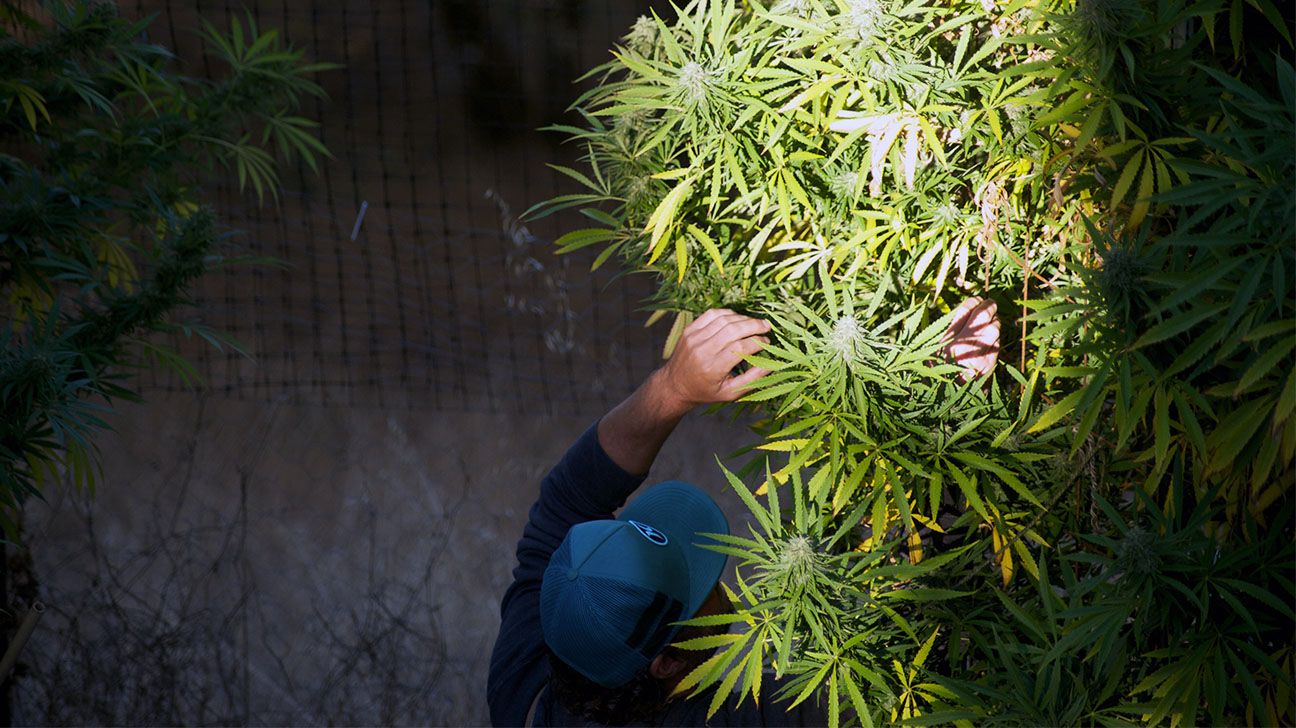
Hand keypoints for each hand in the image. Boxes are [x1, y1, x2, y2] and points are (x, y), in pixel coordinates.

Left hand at [657, 309, 771, 409]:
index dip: (757, 343)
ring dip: (742, 318)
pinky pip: (711, 314)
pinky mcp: (689, 330)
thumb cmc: (706, 391)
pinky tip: (737, 318)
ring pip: (723, 319)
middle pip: (732, 330)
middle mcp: (702, 350)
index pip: (739, 348)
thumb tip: (771, 364)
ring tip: (755, 323)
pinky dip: (727, 314)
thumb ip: (751, 379)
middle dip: (753, 325)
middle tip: (767, 326)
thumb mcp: (730, 393)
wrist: (675, 385)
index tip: (767, 343)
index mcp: (712, 368)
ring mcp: (694, 338)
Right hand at [942, 297, 999, 381]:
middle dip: (988, 306)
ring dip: (994, 321)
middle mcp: (967, 345)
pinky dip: (995, 337)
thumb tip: (963, 313)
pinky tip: (991, 338)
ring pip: (995, 328)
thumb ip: (948, 333)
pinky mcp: (991, 362)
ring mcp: (982, 354)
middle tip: (989, 303)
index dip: (972, 301)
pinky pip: (997, 343)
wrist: (954, 399)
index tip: (975, 300)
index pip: (965, 310)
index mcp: (950, 340)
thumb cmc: (941, 373)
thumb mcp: (935, 351)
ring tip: (990, 320)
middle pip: (984, 315)